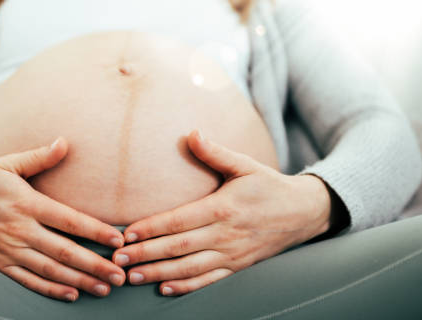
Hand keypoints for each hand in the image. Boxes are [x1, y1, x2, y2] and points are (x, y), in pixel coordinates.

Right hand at [0, 137, 125, 301]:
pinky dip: (50, 289)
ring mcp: (8, 249)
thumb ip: (38, 157)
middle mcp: (19, 229)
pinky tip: (70, 294)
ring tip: (104, 288)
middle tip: (120, 275)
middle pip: (64, 251)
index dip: (96, 231)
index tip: (119, 240)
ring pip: (49, 269)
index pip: (68, 220)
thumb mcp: (6, 163)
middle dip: (95, 265)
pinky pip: (27, 280)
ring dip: (79, 281)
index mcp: (26, 203)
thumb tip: (65, 143)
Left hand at [112, 129, 332, 295]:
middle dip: (146, 254)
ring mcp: (232, 254)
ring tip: (132, 276)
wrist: (304, 213)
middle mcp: (225, 235)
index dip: (152, 228)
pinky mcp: (238, 267)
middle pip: (179, 247)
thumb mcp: (245, 165)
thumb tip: (191, 132)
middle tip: (118, 259)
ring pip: (189, 268)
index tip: (127, 233)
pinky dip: (186, 286)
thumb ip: (215, 153)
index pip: (180, 220)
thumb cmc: (268, 186)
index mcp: (223, 208)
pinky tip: (165, 288)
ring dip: (159, 273)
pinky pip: (209, 280)